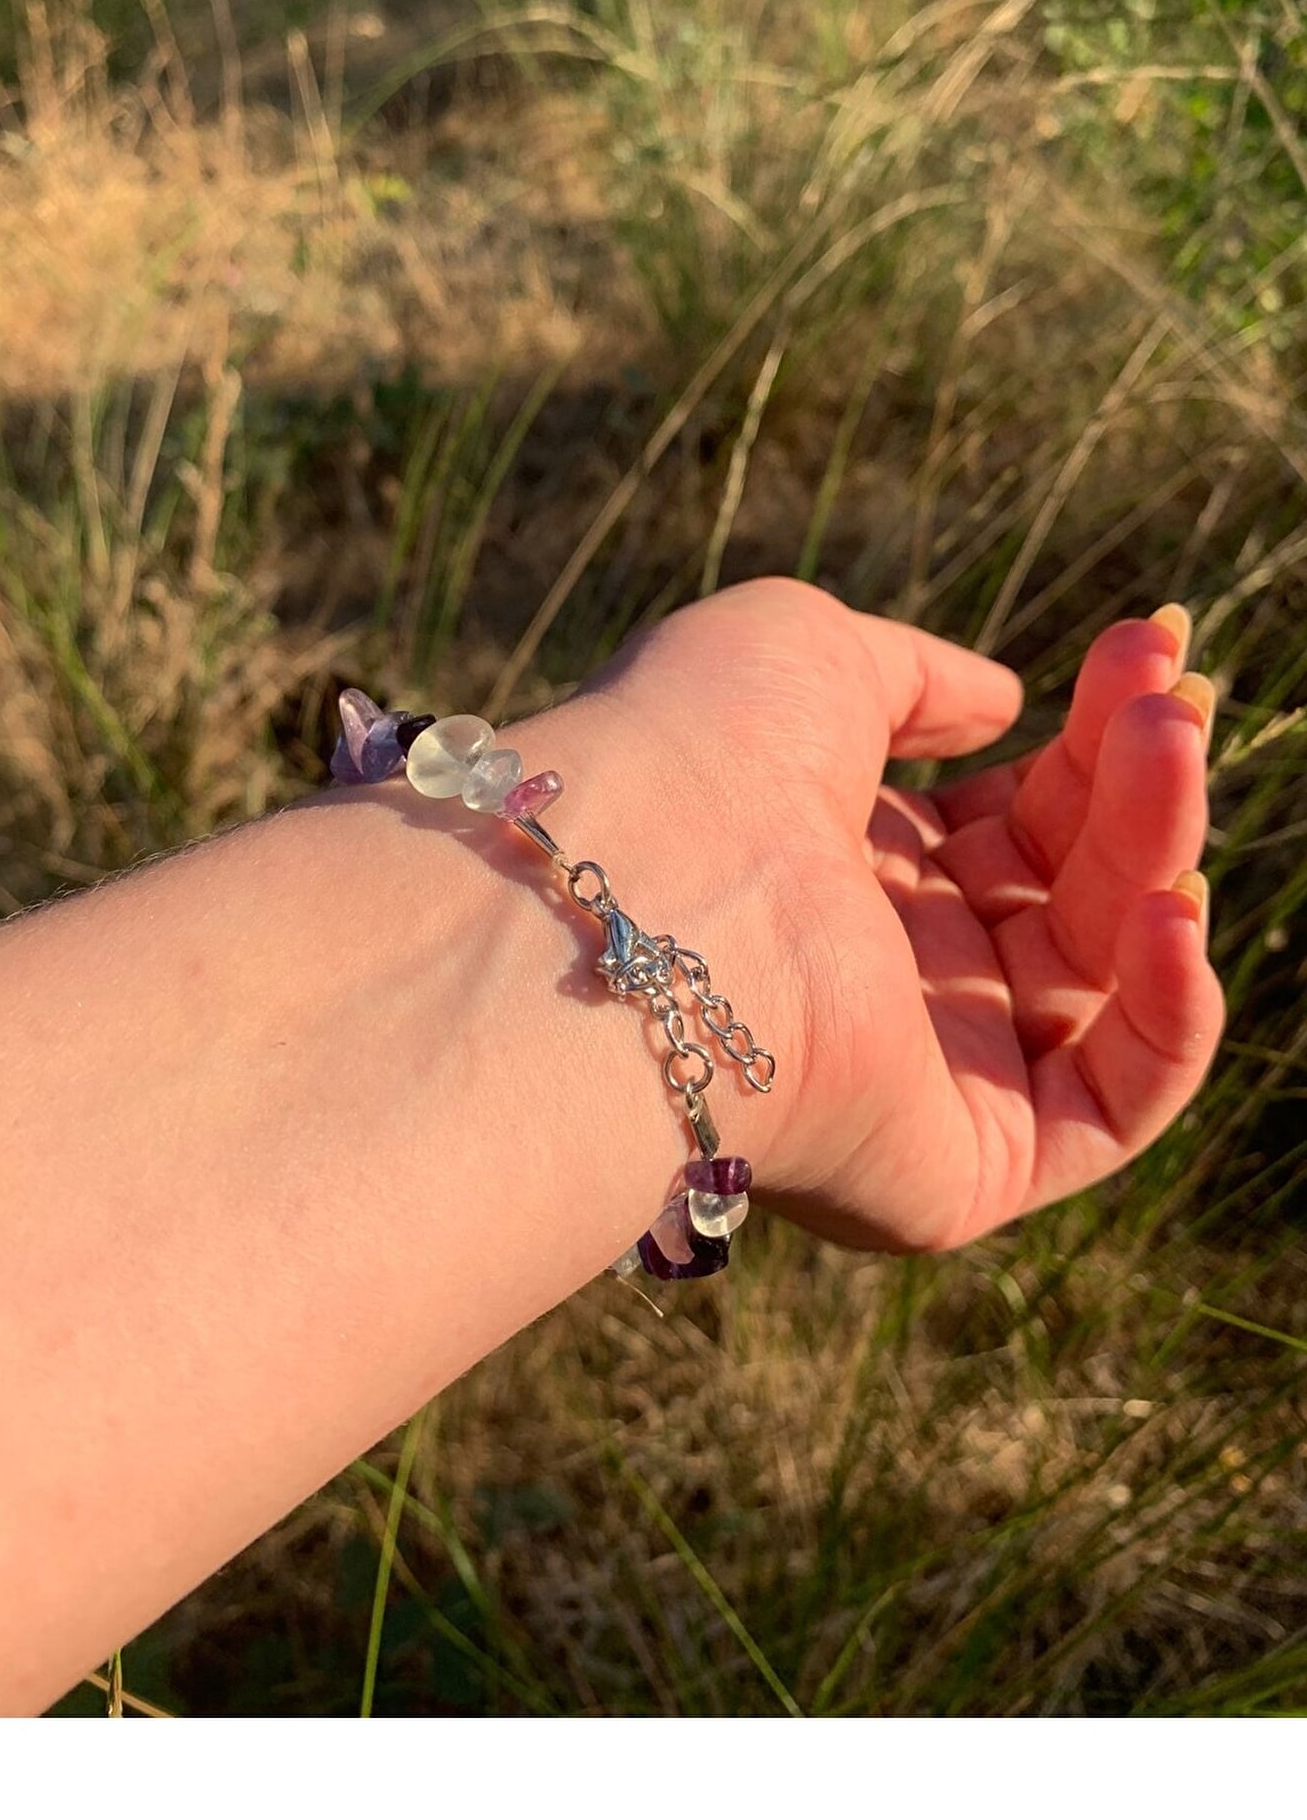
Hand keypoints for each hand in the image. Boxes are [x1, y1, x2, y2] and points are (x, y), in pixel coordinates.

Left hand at [563, 578, 1222, 1251]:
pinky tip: (1170, 911)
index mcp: (850, 867)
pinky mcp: (961, 1168)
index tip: (1147, 651)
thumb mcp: (809, 656)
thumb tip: (1001, 702)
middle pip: (1068, 884)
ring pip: (1104, 978)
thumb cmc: (704, 749)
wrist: (647, 888)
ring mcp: (930, 1075)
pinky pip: (1111, 1108)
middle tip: (1172, 696)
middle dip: (1131, 782)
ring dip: (1155, 859)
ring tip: (1169, 748)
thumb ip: (916, 677)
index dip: (1089, 738)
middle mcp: (892, 974)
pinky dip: (1168, 1015)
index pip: (1014, 816)